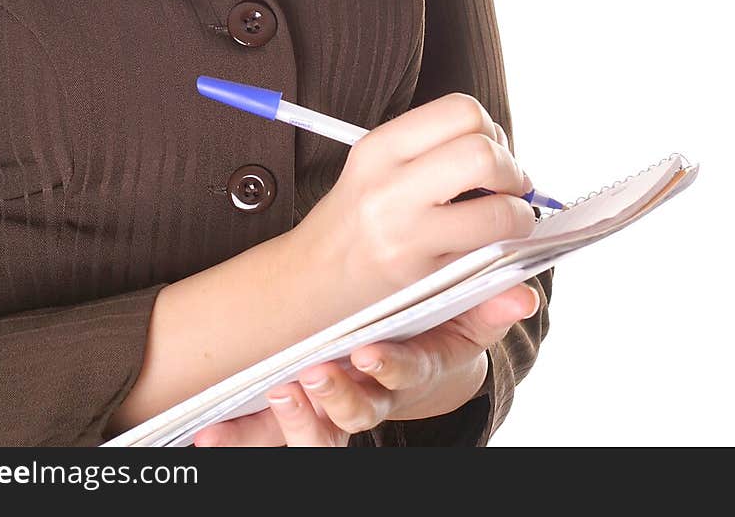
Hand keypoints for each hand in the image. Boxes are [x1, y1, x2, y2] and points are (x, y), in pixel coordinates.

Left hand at [191, 280, 539, 446]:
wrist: (404, 358)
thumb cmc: (429, 331)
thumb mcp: (460, 318)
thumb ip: (486, 306)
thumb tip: (523, 293)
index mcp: (409, 372)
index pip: (403, 374)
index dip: (387, 367)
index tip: (368, 351)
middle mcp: (373, 400)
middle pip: (356, 414)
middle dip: (336, 398)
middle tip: (312, 375)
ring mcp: (335, 414)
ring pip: (317, 435)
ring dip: (294, 418)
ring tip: (276, 389)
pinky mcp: (298, 422)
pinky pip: (265, 440)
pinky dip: (237, 441)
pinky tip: (211, 438)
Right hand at [292, 94, 536, 316]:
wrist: (311, 280)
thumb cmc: (356, 219)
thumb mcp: (376, 167)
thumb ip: (432, 148)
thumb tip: (501, 146)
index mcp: (379, 147)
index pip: (461, 111)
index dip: (489, 128)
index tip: (490, 149)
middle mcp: (389, 186)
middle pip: (483, 152)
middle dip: (511, 169)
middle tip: (507, 187)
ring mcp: (405, 234)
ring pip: (498, 208)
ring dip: (519, 214)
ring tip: (506, 219)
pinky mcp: (422, 277)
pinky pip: (489, 255)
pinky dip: (508, 247)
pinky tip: (493, 246)